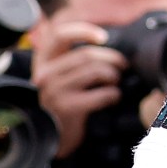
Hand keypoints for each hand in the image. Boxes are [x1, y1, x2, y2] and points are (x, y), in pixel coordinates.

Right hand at [29, 22, 125, 159]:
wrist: (50, 137)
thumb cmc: (63, 102)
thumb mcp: (61, 78)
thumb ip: (75, 61)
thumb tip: (109, 46)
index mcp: (43, 63)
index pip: (59, 35)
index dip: (83, 31)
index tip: (103, 37)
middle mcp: (45, 74)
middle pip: (87, 55)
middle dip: (113, 59)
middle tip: (123, 67)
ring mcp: (55, 91)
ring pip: (97, 71)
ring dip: (114, 77)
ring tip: (115, 83)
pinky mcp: (68, 107)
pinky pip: (103, 94)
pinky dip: (114, 95)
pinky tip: (112, 99)